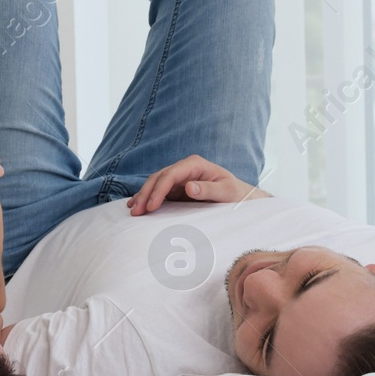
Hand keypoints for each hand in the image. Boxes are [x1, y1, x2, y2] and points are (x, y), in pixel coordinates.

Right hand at [126, 154, 261, 215]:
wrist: (241, 198)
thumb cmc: (236, 194)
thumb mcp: (226, 192)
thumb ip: (209, 190)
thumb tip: (189, 187)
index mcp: (195, 164)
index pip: (170, 174)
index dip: (159, 190)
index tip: (151, 206)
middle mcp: (184, 168)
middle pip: (159, 178)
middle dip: (145, 193)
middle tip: (136, 211)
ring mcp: (179, 178)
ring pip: (155, 184)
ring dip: (143, 196)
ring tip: (133, 210)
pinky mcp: (177, 188)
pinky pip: (158, 191)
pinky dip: (147, 198)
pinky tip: (136, 204)